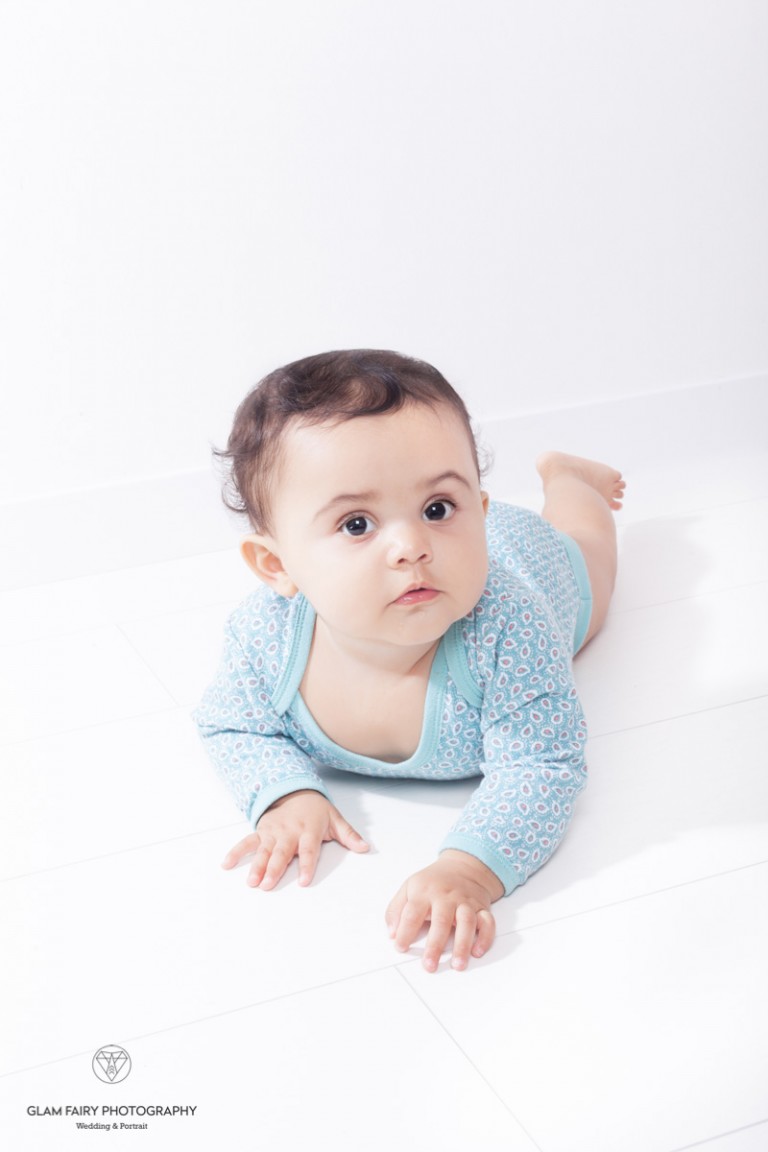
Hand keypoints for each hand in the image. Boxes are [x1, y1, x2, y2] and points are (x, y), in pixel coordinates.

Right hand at [222, 790, 368, 889]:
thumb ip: (348, 834)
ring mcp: (273, 831)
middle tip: (267, 885)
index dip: (306, 865)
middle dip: (274, 869)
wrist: (294, 790)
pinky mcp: (261, 831)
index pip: (308, 850)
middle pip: (282, 852)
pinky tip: (227, 864)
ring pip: (264, 850)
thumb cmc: (316, 810)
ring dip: (257, 866)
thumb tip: (365, 847)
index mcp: (309, 830)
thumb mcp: (335, 818)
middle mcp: (289, 831)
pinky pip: (247, 842)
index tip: (303, 881)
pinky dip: (237, 852)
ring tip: (251, 881)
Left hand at [385, 850, 503, 971]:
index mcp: (425, 892)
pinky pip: (488, 923)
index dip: (405, 931)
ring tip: (457, 964)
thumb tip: (391, 933)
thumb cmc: (433, 882)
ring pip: (467, 922)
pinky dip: (485, 938)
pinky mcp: (481, 908)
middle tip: (429, 965)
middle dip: (435, 945)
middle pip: (441, 920)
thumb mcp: (409, 887)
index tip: (400, 947)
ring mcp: (466, 902)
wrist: (463, 867)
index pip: (412, 912)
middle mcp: (447, 897)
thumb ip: (396, 909)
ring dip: (462, 945)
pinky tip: (477, 952)